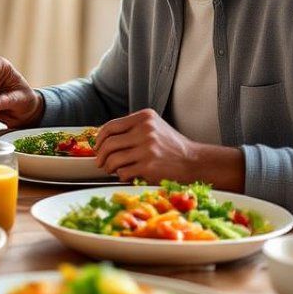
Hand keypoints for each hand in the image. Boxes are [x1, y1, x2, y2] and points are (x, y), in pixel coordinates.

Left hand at [94, 109, 242, 188]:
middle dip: (100, 156)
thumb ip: (132, 129)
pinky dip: (121, 176)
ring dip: (109, 167)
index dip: (99, 139)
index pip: (111, 126)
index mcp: (145, 118)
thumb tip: (103, 139)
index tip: (97, 146)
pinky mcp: (149, 166)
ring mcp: (147, 149)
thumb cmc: (172, 147)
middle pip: (109, 144)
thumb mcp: (154, 128)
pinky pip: (123, 172)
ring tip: (112, 170)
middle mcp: (145, 130)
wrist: (195, 162)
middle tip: (100, 162)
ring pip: (113, 159)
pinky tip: (128, 175)